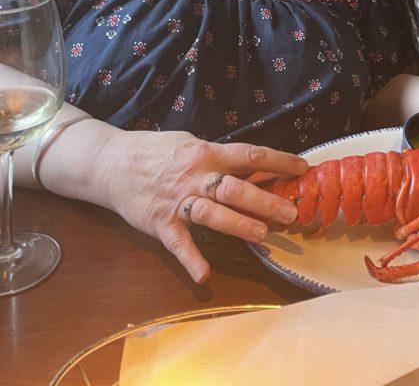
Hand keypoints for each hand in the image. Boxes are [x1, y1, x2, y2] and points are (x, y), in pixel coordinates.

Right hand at [99, 129, 306, 283]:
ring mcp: (178, 201)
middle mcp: (196, 176)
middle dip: (265, 200)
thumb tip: (257, 168)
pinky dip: (191, 259)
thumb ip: (221, 159)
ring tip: (262, 235)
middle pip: (235, 188)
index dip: (278, 161)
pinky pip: (179, 243)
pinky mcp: (161, 223)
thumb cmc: (159, 152)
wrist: (113, 163)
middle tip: (290, 213)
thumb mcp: (193, 146)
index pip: (249, 155)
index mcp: (207, 153)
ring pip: (212, 213)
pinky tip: (205, 275)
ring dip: (238, 225)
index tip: (303, 168)